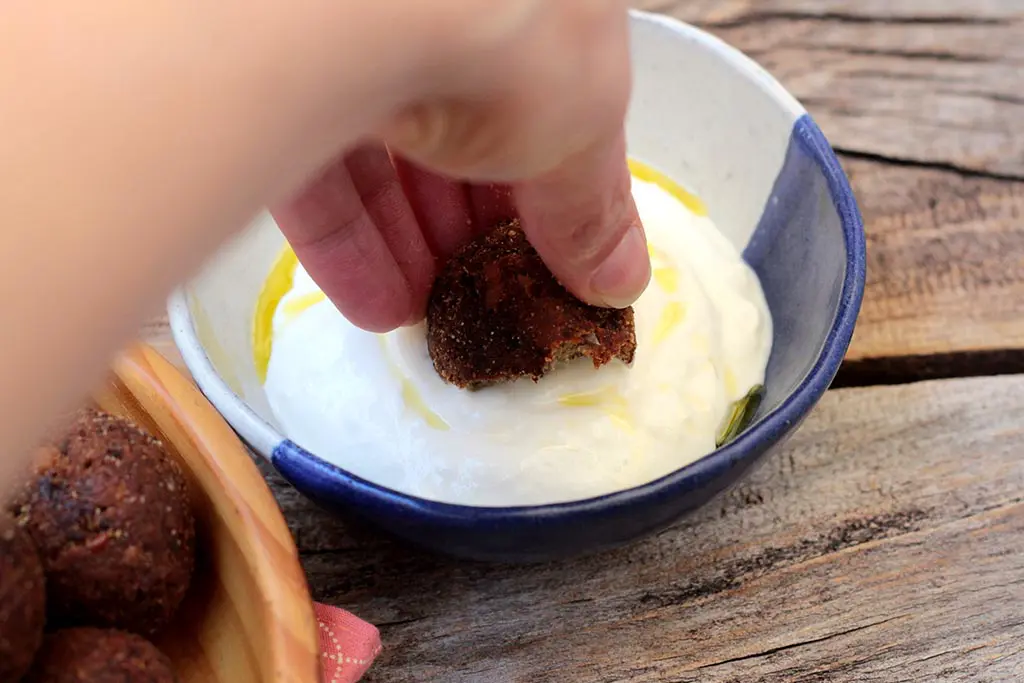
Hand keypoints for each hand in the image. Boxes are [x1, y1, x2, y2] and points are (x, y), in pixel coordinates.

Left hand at [274, 0, 649, 332]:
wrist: (368, 9)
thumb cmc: (508, 35)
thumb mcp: (582, 133)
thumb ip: (596, 209)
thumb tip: (617, 280)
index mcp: (528, 7)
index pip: (540, 106)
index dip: (547, 190)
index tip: (550, 260)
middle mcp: (439, 16)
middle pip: (457, 134)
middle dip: (473, 228)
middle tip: (488, 296)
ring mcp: (352, 40)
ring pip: (382, 158)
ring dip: (412, 250)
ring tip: (432, 320)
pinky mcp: (272, 81)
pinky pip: (315, 171)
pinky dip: (349, 245)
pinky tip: (379, 307)